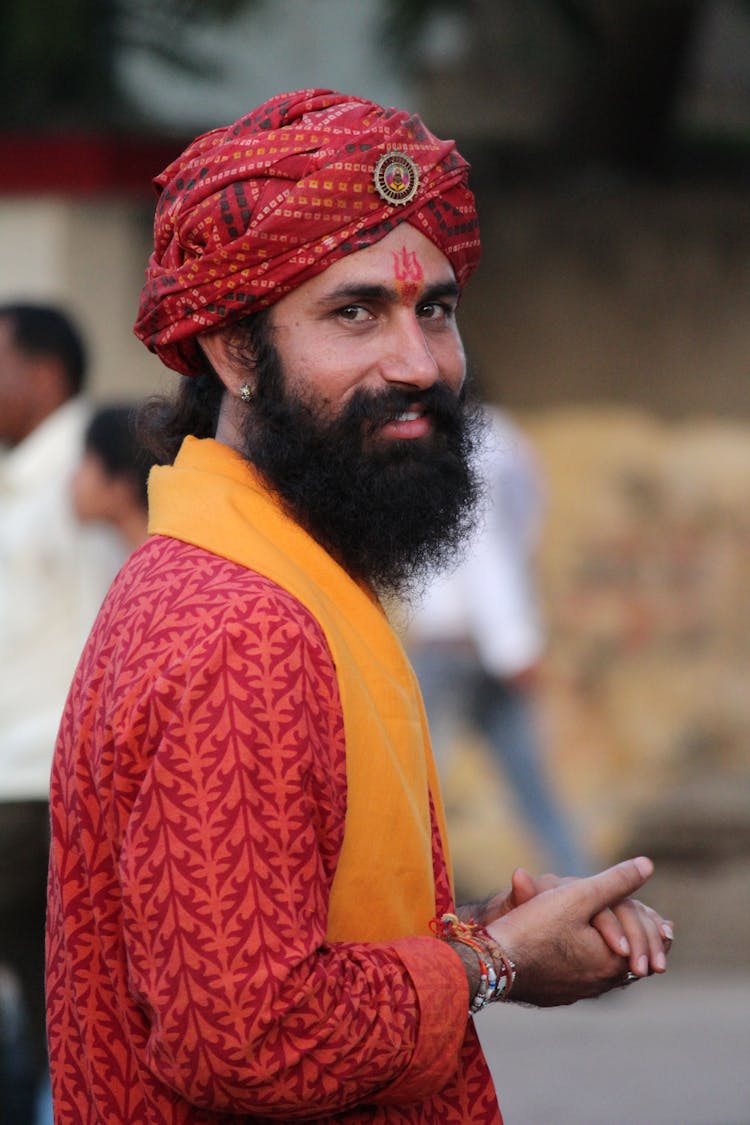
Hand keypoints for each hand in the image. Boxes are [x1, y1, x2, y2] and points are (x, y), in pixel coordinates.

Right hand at [506, 865, 673, 977]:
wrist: (491, 964)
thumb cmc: (533, 929)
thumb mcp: (578, 896)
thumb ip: (616, 882)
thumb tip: (648, 866)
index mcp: (612, 962)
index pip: (649, 944)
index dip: (656, 928)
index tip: (667, 926)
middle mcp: (600, 983)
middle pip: (633, 961)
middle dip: (643, 943)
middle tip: (655, 934)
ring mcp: (578, 990)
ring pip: (610, 971)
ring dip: (621, 954)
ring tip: (627, 944)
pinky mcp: (558, 992)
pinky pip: (587, 976)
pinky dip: (596, 961)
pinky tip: (587, 953)